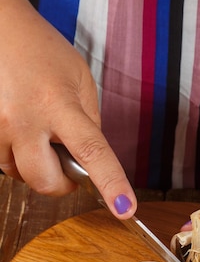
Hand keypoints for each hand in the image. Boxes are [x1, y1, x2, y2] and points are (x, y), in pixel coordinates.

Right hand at [0, 0, 135, 217]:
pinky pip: (5, 164)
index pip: (92, 152)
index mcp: (58, 104)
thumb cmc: (42, 53)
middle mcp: (23, 118)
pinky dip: (17, 156)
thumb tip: (91, 164)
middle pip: (46, 182)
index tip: (125, 208)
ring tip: (38, 131)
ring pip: (22, 176)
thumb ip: (89, 125)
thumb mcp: (80, 82)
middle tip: (66, 161)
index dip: (111, 183)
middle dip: (61, 182)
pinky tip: (21, 129)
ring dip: (37, 166)